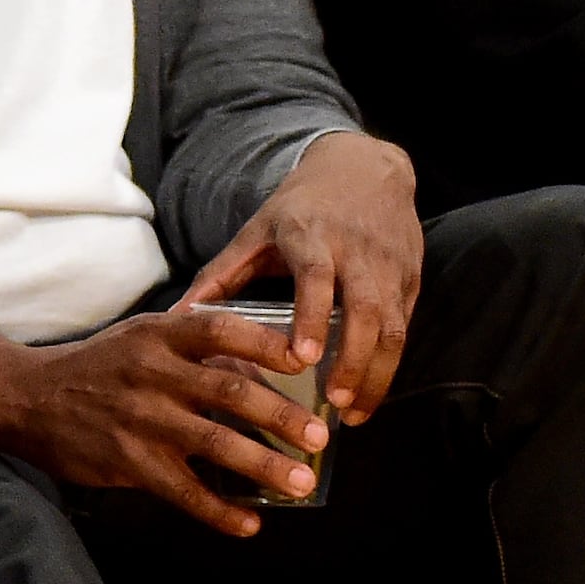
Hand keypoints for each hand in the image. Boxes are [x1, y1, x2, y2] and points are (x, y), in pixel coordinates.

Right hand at [0, 311, 328, 537]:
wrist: (26, 397)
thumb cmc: (98, 366)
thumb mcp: (141, 338)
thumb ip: (194, 348)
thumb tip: (263, 364)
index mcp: (159, 336)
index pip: (221, 330)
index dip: (266, 344)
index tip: (307, 359)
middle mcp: (152, 374)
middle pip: (230, 392)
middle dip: (281, 417)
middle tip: (319, 437)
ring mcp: (141, 420)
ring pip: (214, 444)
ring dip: (264, 466)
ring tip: (301, 483)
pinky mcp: (128, 462)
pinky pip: (183, 491)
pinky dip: (219, 511)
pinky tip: (248, 524)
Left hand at [180, 133, 423, 420]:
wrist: (366, 170)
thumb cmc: (300, 209)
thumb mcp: (255, 232)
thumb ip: (218, 275)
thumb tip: (174, 317)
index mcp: (311, 234)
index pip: (317, 276)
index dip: (312, 316)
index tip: (301, 359)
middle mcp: (357, 250)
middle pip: (366, 308)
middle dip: (353, 359)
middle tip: (335, 402)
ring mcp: (389, 266)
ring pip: (394, 325)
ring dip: (376, 373)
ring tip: (353, 414)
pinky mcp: (410, 280)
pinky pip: (405, 327)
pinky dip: (389, 365)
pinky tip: (368, 396)